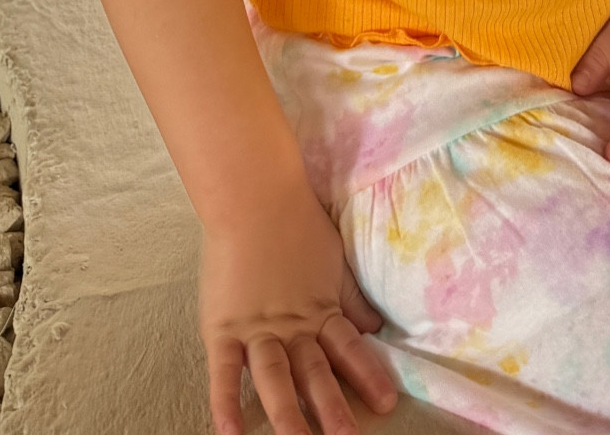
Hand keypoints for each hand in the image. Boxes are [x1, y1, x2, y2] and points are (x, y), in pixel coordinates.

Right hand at [201, 186, 396, 434]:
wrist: (255, 198)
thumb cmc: (298, 226)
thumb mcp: (334, 263)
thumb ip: (351, 299)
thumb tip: (375, 328)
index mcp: (320, 310)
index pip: (348, 350)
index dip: (367, 376)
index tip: (385, 404)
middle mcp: (292, 326)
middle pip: (314, 373)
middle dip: (331, 409)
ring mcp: (257, 329)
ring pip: (275, 379)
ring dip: (287, 415)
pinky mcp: (223, 328)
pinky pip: (224, 372)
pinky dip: (226, 403)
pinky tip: (232, 434)